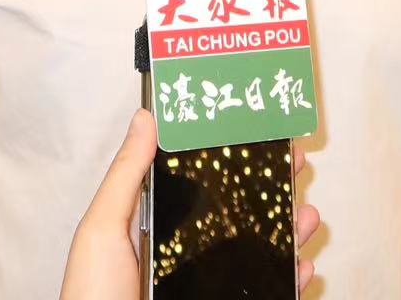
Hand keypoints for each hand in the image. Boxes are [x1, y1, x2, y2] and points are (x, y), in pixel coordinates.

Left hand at [58, 109, 319, 298]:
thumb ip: (126, 175)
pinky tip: (302, 267)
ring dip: (289, 231)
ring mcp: (206, 284)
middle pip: (237, 214)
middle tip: (296, 165)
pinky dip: (289, 280)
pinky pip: (266, 292)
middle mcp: (185, 254)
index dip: (229, 159)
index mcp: (157, 227)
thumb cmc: (93, 297)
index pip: (200, 183)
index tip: (257, 133)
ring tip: (307, 215)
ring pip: (259, 252)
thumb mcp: (103, 230)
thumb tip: (145, 118)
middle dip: (270, 190)